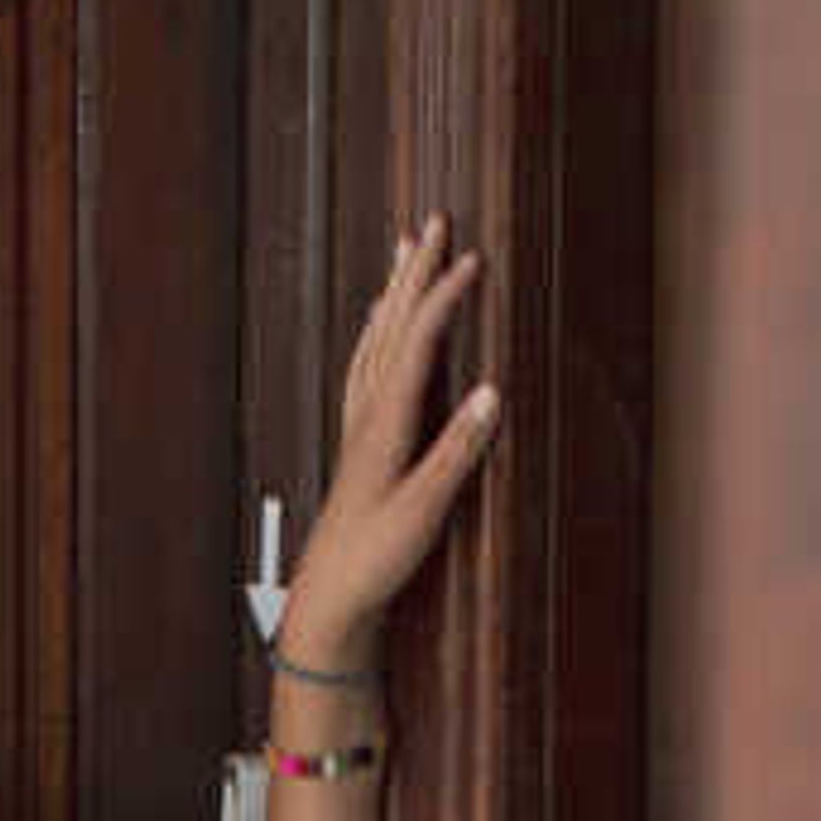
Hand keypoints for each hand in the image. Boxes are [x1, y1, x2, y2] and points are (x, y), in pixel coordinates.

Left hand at [276, 216, 498, 665]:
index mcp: (385, 425)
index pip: (418, 343)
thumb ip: (458, 451)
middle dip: (415, 273)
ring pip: (374, 341)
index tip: (473, 258)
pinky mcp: (357, 445)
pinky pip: (364, 370)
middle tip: (433, 222)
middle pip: (391, 327)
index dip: (444, 297)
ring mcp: (358, 428)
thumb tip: (493, 393)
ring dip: (392, 295)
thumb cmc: (373, 559)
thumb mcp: (424, 510)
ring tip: (404, 254)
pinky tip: (377, 330)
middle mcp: (367, 416)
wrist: (327, 598)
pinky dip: (375, 336)